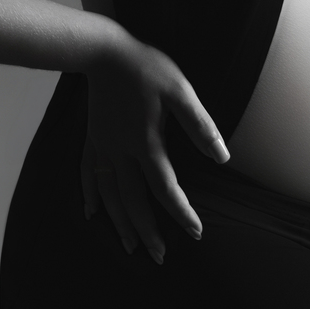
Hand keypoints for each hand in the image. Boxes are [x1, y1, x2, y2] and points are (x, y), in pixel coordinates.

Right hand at [81, 32, 229, 265]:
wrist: (104, 52)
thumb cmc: (146, 68)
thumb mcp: (180, 90)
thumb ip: (200, 125)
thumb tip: (221, 156)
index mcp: (146, 143)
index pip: (165, 188)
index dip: (180, 212)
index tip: (195, 232)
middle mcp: (122, 151)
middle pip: (133, 201)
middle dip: (147, 231)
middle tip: (159, 256)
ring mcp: (103, 146)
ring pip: (109, 195)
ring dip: (119, 222)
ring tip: (129, 246)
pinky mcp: (92, 138)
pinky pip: (87, 173)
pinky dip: (89, 195)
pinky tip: (91, 212)